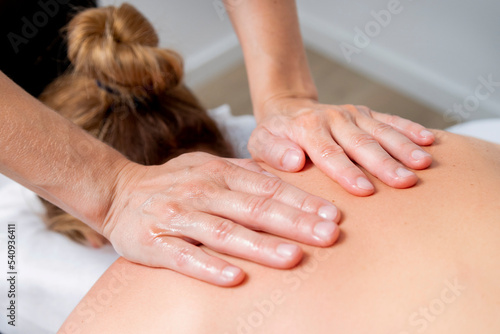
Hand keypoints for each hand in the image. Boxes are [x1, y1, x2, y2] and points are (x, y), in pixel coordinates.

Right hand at [100, 152, 339, 285]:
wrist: (118, 191)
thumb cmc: (174, 182)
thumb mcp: (209, 166)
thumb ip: (244, 173)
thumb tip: (286, 178)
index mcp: (219, 172)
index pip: (268, 187)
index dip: (302, 200)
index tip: (333, 213)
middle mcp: (201, 191)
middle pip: (254, 208)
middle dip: (294, 222)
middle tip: (328, 235)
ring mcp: (178, 216)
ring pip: (224, 232)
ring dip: (259, 246)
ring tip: (292, 258)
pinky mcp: (155, 242)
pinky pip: (185, 256)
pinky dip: (209, 266)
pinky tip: (234, 278)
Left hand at [249, 97, 434, 195]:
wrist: (286, 109)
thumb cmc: (274, 135)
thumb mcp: (259, 143)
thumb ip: (273, 152)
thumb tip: (295, 161)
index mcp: (306, 129)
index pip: (329, 153)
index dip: (347, 172)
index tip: (365, 190)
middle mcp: (332, 118)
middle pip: (361, 143)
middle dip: (385, 163)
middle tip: (405, 182)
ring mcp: (352, 114)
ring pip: (381, 131)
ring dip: (404, 148)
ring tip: (424, 164)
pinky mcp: (365, 114)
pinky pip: (391, 120)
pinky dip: (410, 129)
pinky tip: (430, 140)